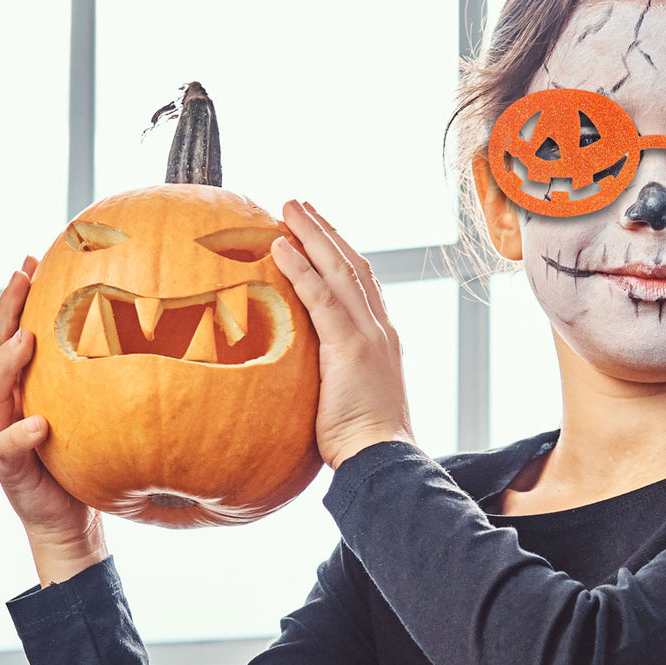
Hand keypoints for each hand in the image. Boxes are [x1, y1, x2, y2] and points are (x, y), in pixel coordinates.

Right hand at [0, 259, 106, 584]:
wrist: (74, 521)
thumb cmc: (93, 458)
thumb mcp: (102, 409)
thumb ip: (110, 376)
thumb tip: (159, 331)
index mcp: (27, 388)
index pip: (15, 333)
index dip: (19, 298)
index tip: (32, 259)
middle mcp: (8, 407)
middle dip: (6, 313)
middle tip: (21, 276)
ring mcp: (3, 438)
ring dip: (6, 365)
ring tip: (27, 339)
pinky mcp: (12, 471)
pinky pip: (8, 450)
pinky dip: (21, 434)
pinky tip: (41, 423)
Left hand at [271, 201, 413, 469]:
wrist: (384, 460)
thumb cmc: (364, 443)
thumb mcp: (349, 400)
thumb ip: (333, 379)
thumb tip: (305, 381)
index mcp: (382, 339)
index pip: (362, 284)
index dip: (340, 254)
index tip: (319, 233)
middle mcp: (380, 328)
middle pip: (353, 264)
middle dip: (326, 231)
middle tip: (300, 205)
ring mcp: (368, 335)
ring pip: (340, 269)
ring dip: (313, 234)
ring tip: (288, 208)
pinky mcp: (350, 347)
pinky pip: (322, 299)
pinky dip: (301, 269)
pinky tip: (280, 246)